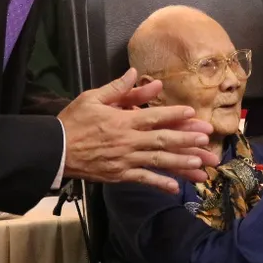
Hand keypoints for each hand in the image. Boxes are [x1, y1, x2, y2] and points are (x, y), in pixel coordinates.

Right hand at [58, 69, 219, 193]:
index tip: (193, 114)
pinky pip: (143, 179)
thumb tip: (137, 74)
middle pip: (163, 139)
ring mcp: (125, 160)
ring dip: (181, 163)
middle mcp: (128, 140)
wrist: (56, 150)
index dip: (175, 115)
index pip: (154, 116)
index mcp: (123, 120)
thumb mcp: (93, 97)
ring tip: (200, 165)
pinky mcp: (119, 175)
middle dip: (187, 139)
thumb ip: (119, 88)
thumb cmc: (74, 121)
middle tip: (207, 140)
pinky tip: (175, 188)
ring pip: (158, 160)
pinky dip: (159, 183)